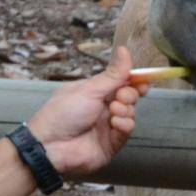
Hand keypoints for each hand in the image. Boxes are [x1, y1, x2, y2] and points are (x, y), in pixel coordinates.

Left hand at [26, 46, 142, 177]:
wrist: (51, 146)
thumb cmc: (63, 113)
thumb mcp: (89, 90)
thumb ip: (113, 74)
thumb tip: (125, 50)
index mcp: (95, 91)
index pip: (121, 82)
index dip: (133, 79)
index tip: (144, 78)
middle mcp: (103, 107)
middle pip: (129, 96)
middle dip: (130, 93)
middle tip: (121, 95)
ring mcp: (108, 125)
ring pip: (130, 113)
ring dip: (126, 109)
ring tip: (113, 110)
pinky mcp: (112, 143)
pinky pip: (127, 130)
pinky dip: (124, 124)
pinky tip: (114, 123)